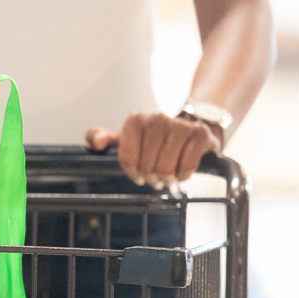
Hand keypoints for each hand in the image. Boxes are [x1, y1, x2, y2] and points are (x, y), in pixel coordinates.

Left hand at [85, 112, 221, 188]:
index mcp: (135, 120)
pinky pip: (187, 167)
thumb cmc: (152, 139)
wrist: (191, 128)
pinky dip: (184, 175)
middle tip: (154, 176)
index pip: (127, 158)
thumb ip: (101, 138)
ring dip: (167, 178)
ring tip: (167, 175)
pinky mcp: (200, 134)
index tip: (137, 174)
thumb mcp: (125, 138)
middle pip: (147, 166)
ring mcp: (180, 125)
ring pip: (166, 168)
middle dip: (150, 177)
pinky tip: (182, 171)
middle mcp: (157, 118)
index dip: (132, 172)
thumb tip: (98, 142)